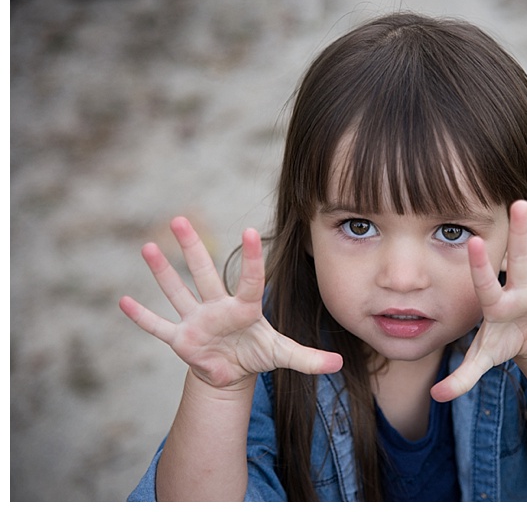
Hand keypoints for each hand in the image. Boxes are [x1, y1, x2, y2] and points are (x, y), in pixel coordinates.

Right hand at [119, 217, 342, 388]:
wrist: (233, 370)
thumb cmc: (257, 353)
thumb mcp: (284, 356)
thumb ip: (309, 358)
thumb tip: (339, 364)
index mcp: (245, 308)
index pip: (249, 280)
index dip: (249, 259)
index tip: (247, 231)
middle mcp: (218, 307)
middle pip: (203, 273)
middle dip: (191, 248)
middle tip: (179, 219)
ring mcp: (197, 320)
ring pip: (178, 292)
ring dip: (162, 272)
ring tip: (147, 246)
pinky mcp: (180, 338)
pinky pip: (158, 327)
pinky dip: (142, 317)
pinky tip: (123, 300)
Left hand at [430, 202, 526, 401]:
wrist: (526, 339)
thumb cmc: (500, 342)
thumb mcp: (482, 359)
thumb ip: (461, 377)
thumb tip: (436, 397)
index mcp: (496, 304)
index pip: (485, 283)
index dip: (480, 265)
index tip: (473, 241)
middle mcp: (519, 290)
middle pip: (519, 259)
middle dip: (520, 234)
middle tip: (518, 203)